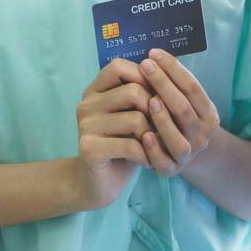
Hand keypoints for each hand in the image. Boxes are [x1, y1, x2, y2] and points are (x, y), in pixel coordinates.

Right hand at [71, 59, 152, 209]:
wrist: (99, 184)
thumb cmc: (121, 146)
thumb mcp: (130, 115)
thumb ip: (139, 94)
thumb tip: (165, 73)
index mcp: (94, 91)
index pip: (119, 67)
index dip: (144, 77)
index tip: (158, 97)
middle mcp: (86, 104)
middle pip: (133, 91)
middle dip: (155, 111)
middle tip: (159, 129)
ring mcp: (85, 126)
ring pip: (135, 119)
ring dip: (152, 135)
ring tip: (152, 146)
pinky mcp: (90, 148)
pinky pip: (130, 144)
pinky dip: (145, 154)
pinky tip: (145, 161)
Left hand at [138, 48, 220, 175]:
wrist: (182, 155)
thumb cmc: (177, 119)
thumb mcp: (184, 101)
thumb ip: (174, 84)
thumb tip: (154, 54)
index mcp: (208, 114)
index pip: (193, 88)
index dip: (174, 69)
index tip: (154, 53)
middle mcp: (201, 135)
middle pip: (184, 109)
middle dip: (163, 85)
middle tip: (144, 66)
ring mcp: (187, 154)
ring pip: (178, 139)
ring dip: (163, 119)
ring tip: (148, 99)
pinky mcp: (171, 171)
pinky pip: (164, 162)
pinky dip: (155, 150)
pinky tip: (143, 135)